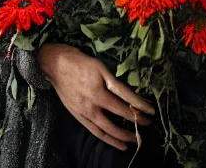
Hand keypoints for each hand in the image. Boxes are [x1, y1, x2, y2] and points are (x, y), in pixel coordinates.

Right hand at [36, 43, 154, 151]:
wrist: (54, 65)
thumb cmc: (78, 61)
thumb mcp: (99, 65)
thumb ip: (113, 81)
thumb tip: (128, 95)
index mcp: (99, 87)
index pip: (126, 99)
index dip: (140, 106)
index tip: (151, 111)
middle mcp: (93, 102)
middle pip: (118, 116)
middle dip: (135, 121)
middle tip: (147, 125)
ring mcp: (85, 111)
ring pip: (107, 129)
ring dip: (123, 135)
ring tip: (135, 139)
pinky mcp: (78, 116)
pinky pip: (95, 131)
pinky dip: (108, 139)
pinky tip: (117, 143)